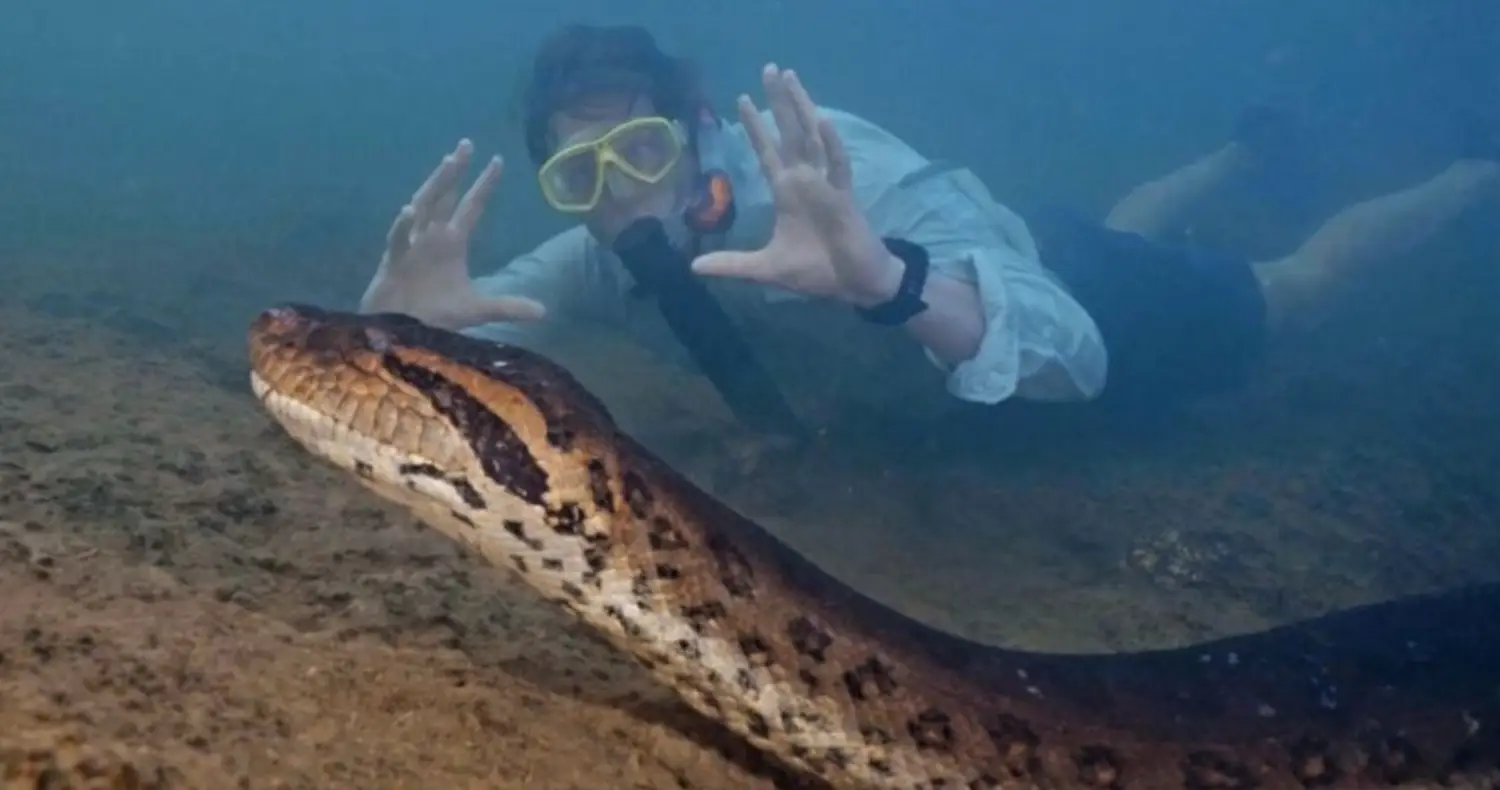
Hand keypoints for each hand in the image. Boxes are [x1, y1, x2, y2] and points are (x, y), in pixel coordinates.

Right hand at [361, 139, 544, 330]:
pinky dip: (403, 226)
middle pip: (446, 196)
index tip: (498, 160)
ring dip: (435, 185)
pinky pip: (397, 240)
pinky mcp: (393, 262)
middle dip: (456, 171)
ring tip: (449, 163)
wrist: (402, 332)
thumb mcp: (478, 310)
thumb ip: (508, 307)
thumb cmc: (435, 315)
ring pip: (423, 207)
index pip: (472, 206)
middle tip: (467, 144)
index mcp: (452, 242)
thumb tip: (543, 312)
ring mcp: (411, 245)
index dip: (484, 184)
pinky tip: (409, 211)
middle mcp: (433, 237)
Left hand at [691, 64, 899, 307]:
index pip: (767, 151)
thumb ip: (732, 264)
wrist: (854, 285)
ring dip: (802, 108)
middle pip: (790, 133)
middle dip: (779, 102)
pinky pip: (838, 165)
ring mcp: (826, 185)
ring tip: (791, 78)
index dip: (756, 126)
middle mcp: (805, 181)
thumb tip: (694, 267)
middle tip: (769, 68)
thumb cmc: (815, 271)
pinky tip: (822, 120)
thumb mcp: (765, 268)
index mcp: (787, 192)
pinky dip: (830, 143)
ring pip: (812, 138)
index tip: (742, 98)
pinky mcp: (844, 197)